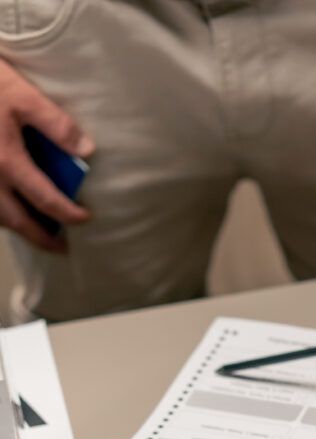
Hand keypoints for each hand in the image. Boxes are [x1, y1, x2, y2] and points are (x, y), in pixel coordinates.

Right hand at [0, 59, 93, 251]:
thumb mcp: (21, 94)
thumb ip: (55, 123)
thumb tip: (87, 150)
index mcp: (7, 162)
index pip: (44, 199)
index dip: (67, 214)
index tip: (84, 219)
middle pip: (16, 220)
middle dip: (40, 238)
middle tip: (59, 247)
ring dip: (17, 228)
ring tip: (34, 232)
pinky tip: (7, 211)